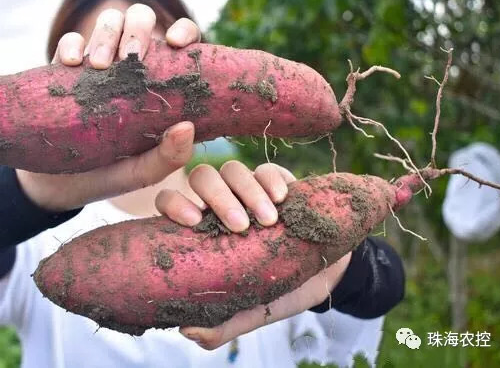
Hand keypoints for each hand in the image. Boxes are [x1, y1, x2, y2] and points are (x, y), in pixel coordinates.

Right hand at [17, 4, 201, 210]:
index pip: (181, 42)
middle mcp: (132, 68)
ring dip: (106, 34)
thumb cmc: (110, 175)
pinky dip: (70, 45)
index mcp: (160, 83)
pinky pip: (68, 42)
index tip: (176, 43)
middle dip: (138, 28)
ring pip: (109, 22)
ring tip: (100, 65)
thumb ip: (169, 155)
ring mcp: (98, 65)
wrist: (58, 186)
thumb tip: (188, 126)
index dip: (183, 30)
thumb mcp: (143, 172)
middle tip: (131, 57)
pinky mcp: (65, 70)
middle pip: (141, 19)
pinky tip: (71, 64)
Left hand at [155, 160, 351, 349]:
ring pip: (233, 170)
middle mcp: (221, 204)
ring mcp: (249, 189)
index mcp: (204, 231)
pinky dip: (272, 180)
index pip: (171, 202)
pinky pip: (267, 169)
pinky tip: (284, 199)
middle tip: (239, 226)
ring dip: (248, 191)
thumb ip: (222, 324)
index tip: (192, 222)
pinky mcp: (278, 181)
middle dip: (217, 197)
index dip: (174, 204)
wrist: (328, 276)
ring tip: (268, 220)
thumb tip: (184, 330)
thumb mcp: (254, 311)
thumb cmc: (282, 290)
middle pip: (202, 178)